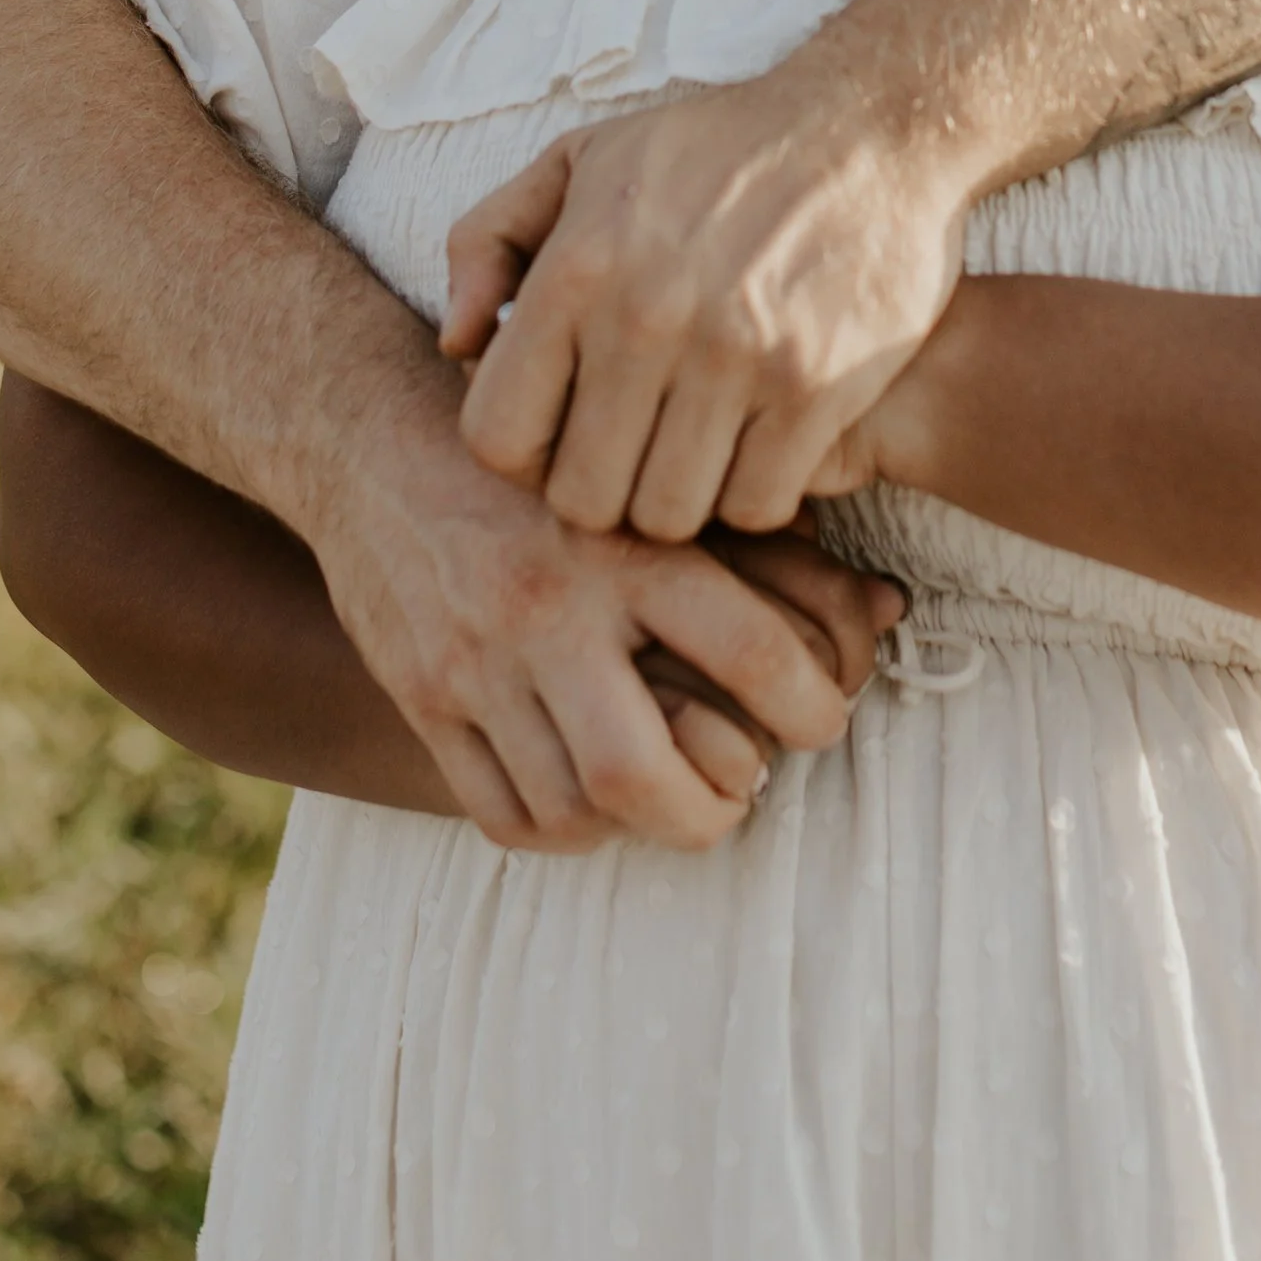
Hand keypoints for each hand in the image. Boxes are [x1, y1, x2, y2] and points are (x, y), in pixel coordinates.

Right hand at [307, 376, 885, 852]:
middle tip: (738, 793)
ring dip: (635, 824)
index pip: (747, 651)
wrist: (371, 434)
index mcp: (624, 543)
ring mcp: (477, 661)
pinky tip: (590, 797)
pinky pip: (503, 813)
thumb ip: (759, 542)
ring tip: (667, 792)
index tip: (819, 720)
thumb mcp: (652, 469)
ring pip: (571, 808)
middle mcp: (549, 608)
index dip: (809, 708)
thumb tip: (889, 609)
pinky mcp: (423, 697)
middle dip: (709, 811)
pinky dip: (560, 827)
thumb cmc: (546, 451)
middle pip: (640, 774)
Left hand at [440, 66, 974, 538]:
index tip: (560, 427)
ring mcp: (736, 359)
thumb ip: (490, 240)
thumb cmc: (714, 150)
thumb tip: (456, 343)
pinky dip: (753, 495)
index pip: (497, 436)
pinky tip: (756, 445)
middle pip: (583, 498)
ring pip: (670, 515)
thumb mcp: (582, 159)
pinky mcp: (815, 390)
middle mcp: (648, 318)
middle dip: (599, 486)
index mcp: (577, 268)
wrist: (873, 127)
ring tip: (694, 447)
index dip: (522, 451)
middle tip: (632, 447)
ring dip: (678, 496)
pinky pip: (758, 507)